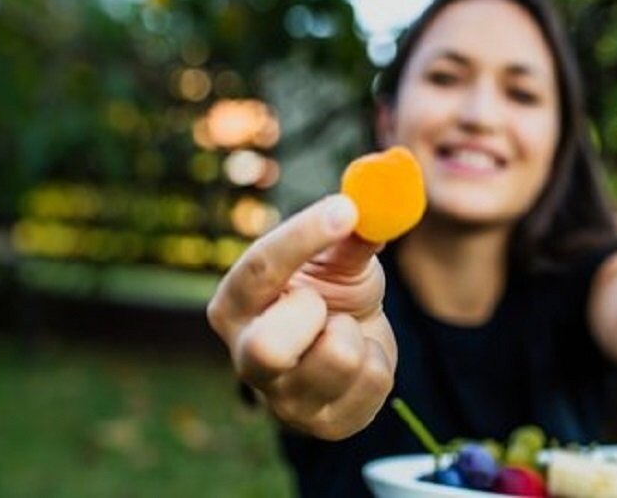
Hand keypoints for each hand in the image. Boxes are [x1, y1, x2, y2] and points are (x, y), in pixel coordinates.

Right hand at [206, 195, 395, 439]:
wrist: (353, 342)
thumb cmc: (333, 290)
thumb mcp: (339, 255)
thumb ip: (353, 230)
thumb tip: (377, 190)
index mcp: (235, 304)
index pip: (259, 270)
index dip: (304, 237)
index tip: (347, 209)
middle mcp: (246, 357)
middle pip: (269, 348)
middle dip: (315, 316)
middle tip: (327, 305)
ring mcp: (284, 400)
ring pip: (338, 359)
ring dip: (359, 334)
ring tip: (347, 330)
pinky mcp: (325, 426)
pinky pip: (374, 383)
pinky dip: (380, 361)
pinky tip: (362, 360)